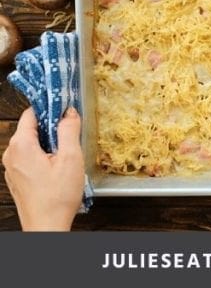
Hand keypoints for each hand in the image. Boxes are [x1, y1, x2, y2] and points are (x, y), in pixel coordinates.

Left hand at [2, 106, 83, 230]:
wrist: (47, 229)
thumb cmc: (57, 199)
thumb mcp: (70, 158)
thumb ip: (69, 130)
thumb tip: (69, 112)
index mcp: (21, 145)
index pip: (31, 112)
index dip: (50, 107)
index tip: (64, 108)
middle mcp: (11, 154)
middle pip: (31, 127)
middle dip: (51, 127)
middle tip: (69, 133)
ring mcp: (12, 168)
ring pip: (31, 143)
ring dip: (48, 143)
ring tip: (65, 154)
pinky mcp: (17, 179)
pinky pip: (29, 157)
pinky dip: (42, 156)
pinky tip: (57, 167)